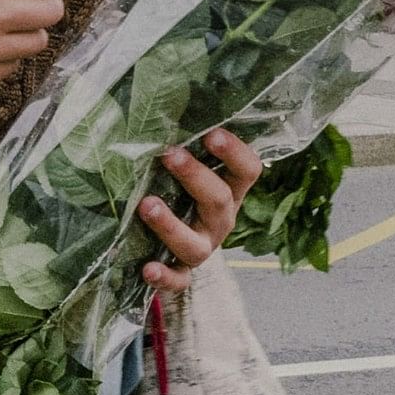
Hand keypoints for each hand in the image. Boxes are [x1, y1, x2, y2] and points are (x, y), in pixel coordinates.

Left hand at [137, 130, 264, 289]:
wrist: (175, 251)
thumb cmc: (179, 198)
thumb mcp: (186, 176)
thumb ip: (182, 151)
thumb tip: (156, 113)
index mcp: (228, 192)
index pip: (247, 171)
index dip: (234, 153)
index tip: (211, 133)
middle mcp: (220, 221)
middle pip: (218, 200)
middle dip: (195, 177)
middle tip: (169, 154)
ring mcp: (203, 249)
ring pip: (196, 244)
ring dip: (171, 225)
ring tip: (146, 206)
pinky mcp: (182, 274)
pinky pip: (178, 280)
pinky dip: (164, 277)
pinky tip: (147, 268)